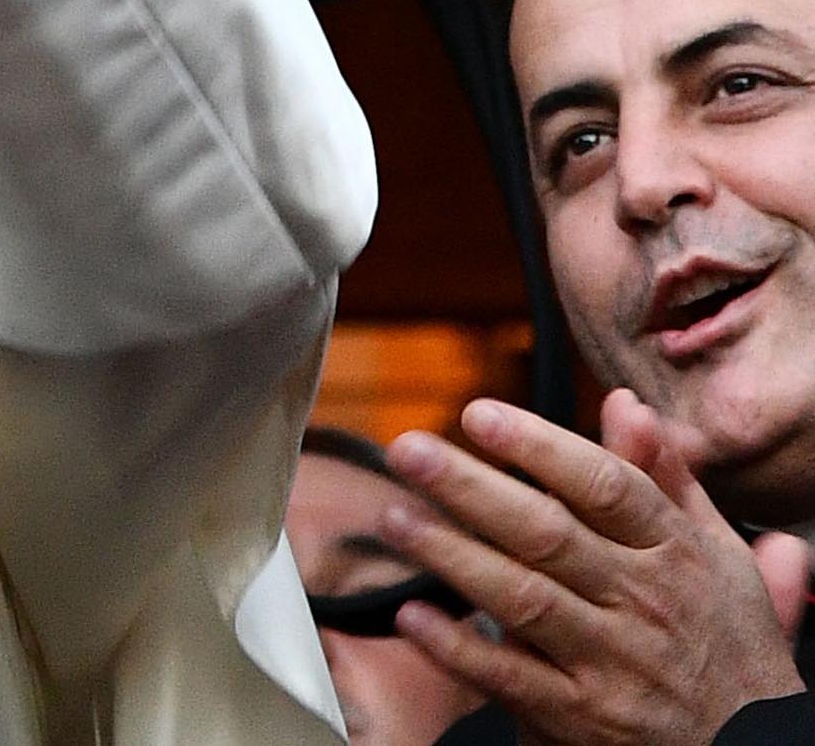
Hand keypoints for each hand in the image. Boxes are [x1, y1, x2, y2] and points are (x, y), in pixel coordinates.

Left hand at [380, 392, 806, 745]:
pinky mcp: (580, 717)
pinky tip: (412, 616)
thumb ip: (665, 478)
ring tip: (394, 517)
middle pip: (547, 533)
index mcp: (673, 552)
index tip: (477, 413)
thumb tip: (625, 404)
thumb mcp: (716, 555)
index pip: (604, 486)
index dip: (539, 446)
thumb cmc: (724, 640)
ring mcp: (609, 661)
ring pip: (522, 598)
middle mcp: (641, 601)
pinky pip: (510, 677)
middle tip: (408, 450)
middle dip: (471, 488)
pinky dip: (457, 648)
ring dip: (451, 555)